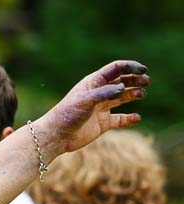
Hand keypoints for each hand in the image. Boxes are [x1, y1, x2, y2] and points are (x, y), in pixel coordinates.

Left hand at [34, 61, 149, 156]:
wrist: (56, 136)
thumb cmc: (67, 115)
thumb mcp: (85, 101)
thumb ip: (105, 93)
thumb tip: (123, 88)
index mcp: (93, 83)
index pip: (115, 69)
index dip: (130, 67)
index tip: (143, 70)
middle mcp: (98, 94)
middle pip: (121, 82)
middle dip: (135, 79)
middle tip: (147, 81)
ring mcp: (101, 108)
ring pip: (122, 98)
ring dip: (134, 94)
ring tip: (142, 94)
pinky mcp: (102, 123)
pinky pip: (120, 119)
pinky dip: (129, 118)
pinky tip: (137, 117)